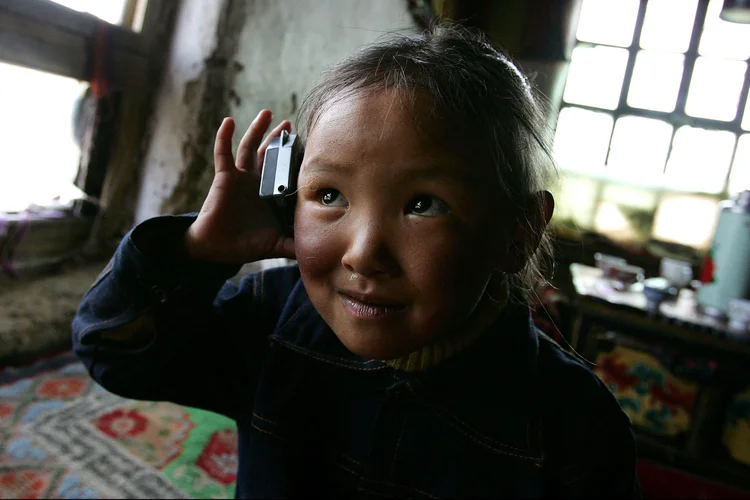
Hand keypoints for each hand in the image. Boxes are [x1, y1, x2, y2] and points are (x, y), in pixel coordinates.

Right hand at [184, 110, 295, 263]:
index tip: (310, 144)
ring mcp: (240, 177)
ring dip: (257, 129)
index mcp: (270, 194)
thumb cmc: (244, 245)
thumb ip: (295, 246)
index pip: (286, 171)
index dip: (295, 159)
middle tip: (290, 124)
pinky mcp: (224, 177)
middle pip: (269, 154)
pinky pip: (223, 153)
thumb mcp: (276, 245)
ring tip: (267, 113)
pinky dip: (224, 137)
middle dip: (278, 138)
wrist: (215, 249)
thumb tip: (320, 252)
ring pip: (249, 147)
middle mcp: (257, 182)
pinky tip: (228, 121)